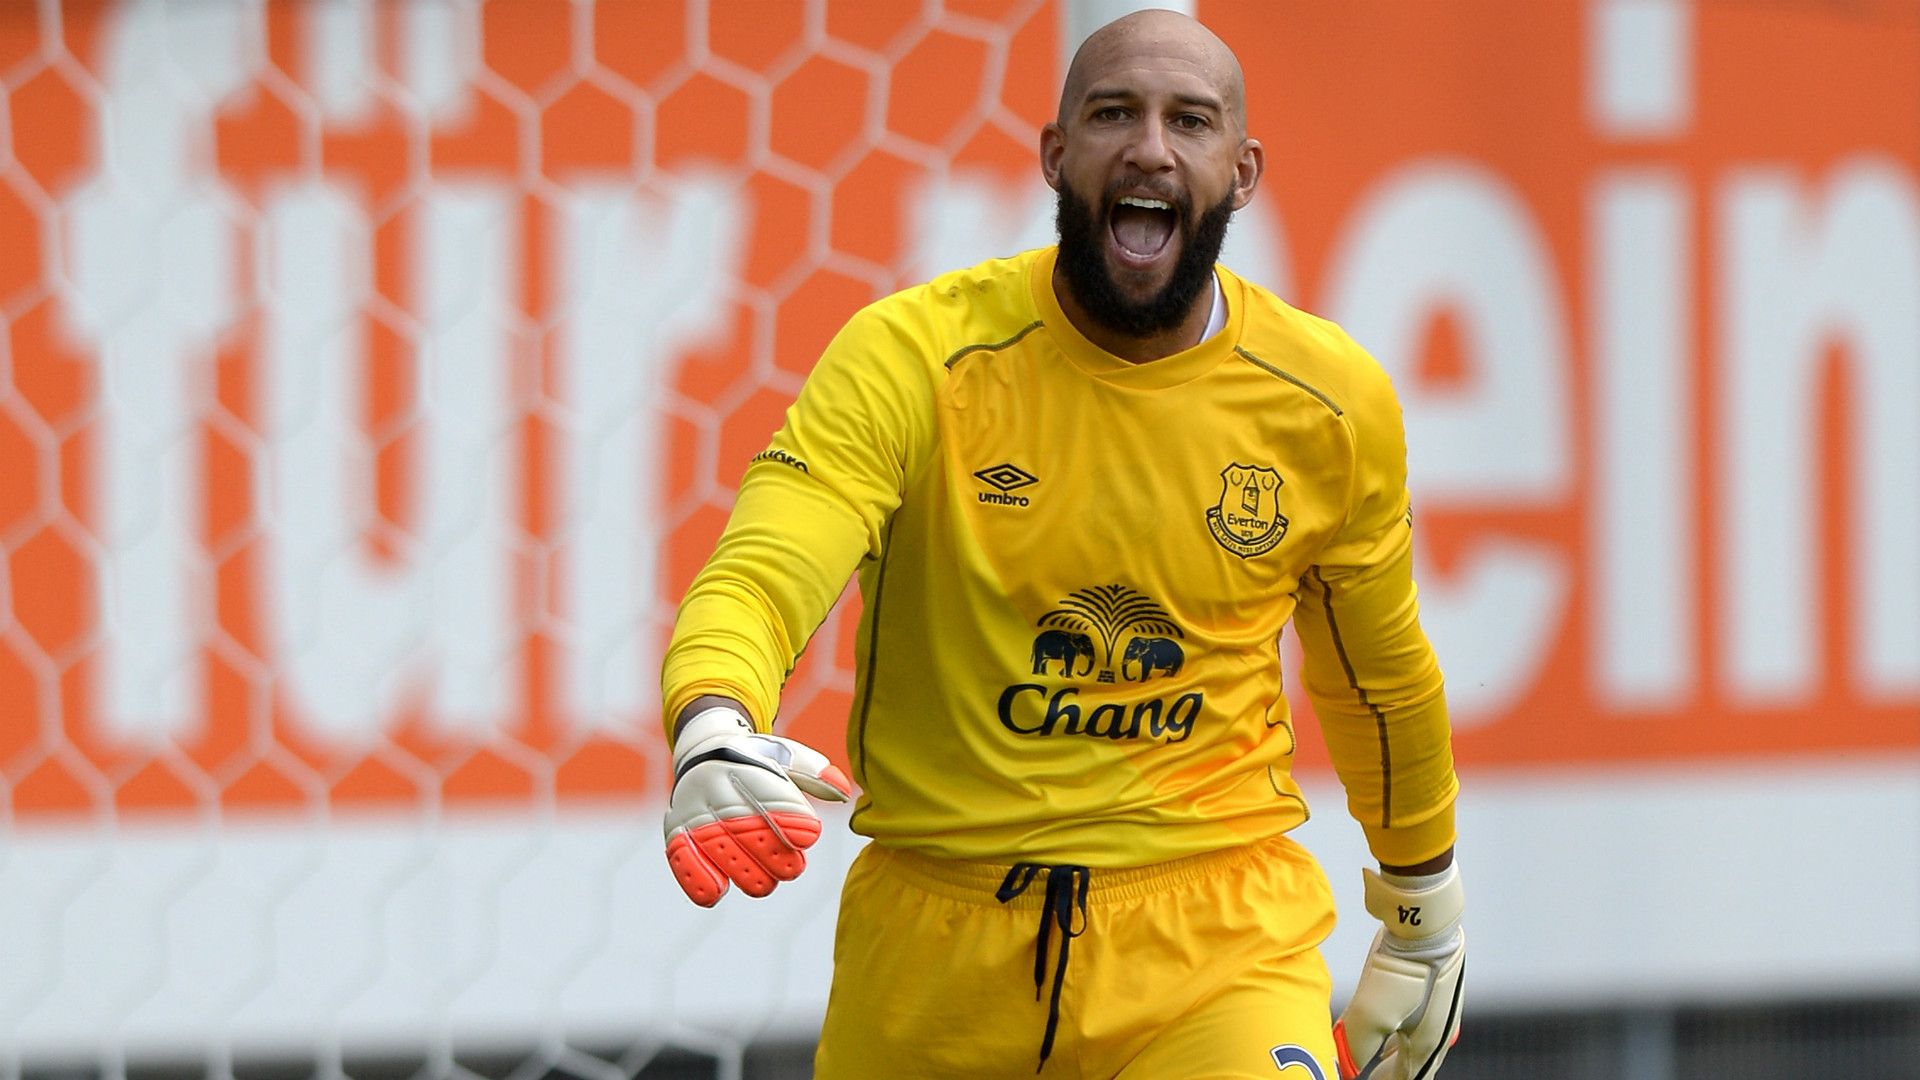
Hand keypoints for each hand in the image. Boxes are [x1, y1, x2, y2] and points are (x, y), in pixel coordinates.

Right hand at [663, 705, 853, 905]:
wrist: (704, 752)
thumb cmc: (757, 760)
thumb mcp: (785, 756)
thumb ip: (814, 774)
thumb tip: (841, 790)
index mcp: (746, 766)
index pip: (769, 795)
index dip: (790, 818)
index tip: (808, 836)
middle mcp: (716, 787)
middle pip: (746, 828)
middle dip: (774, 854)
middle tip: (792, 867)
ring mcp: (694, 810)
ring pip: (720, 850)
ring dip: (745, 873)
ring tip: (764, 882)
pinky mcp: (676, 830)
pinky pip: (682, 857)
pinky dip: (696, 877)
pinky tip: (715, 892)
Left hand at [1333, 864, 1465, 1078]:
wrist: (1424, 923)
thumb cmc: (1402, 969)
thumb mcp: (1372, 1012)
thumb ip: (1356, 1045)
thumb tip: (1345, 1066)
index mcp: (1428, 1045)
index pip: (1408, 1078)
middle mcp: (1439, 1031)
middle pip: (1416, 1063)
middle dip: (1394, 1071)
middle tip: (1374, 1074)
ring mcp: (1440, 1008)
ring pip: (1418, 1040)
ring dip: (1398, 1051)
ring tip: (1382, 1054)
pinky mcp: (1434, 987)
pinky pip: (1419, 1017)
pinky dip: (1403, 1028)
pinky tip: (1393, 1018)